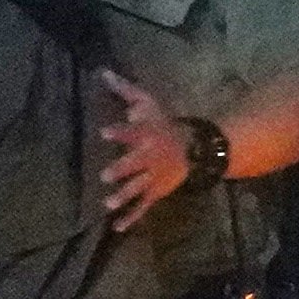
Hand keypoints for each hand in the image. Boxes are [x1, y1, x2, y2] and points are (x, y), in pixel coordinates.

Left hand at [100, 69, 190, 231]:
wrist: (196, 148)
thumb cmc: (164, 123)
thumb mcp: (147, 103)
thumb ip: (124, 90)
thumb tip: (102, 72)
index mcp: (147, 135)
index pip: (132, 132)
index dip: (120, 131)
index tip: (103, 132)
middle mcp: (149, 157)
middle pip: (135, 163)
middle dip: (122, 168)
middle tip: (105, 174)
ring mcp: (153, 177)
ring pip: (137, 187)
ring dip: (123, 195)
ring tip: (107, 203)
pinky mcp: (156, 191)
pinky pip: (143, 206)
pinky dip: (131, 217)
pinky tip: (116, 227)